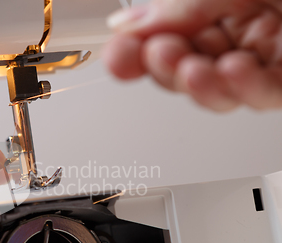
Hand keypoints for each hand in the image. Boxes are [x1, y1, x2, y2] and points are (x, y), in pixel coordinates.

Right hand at [103, 0, 281, 110]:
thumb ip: (176, 8)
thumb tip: (123, 26)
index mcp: (212, 8)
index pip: (161, 37)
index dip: (134, 52)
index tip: (116, 58)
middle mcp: (233, 36)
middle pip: (180, 71)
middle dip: (166, 68)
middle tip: (160, 54)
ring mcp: (259, 60)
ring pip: (215, 93)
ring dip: (199, 87)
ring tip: (194, 70)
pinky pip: (262, 97)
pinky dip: (244, 89)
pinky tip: (233, 71)